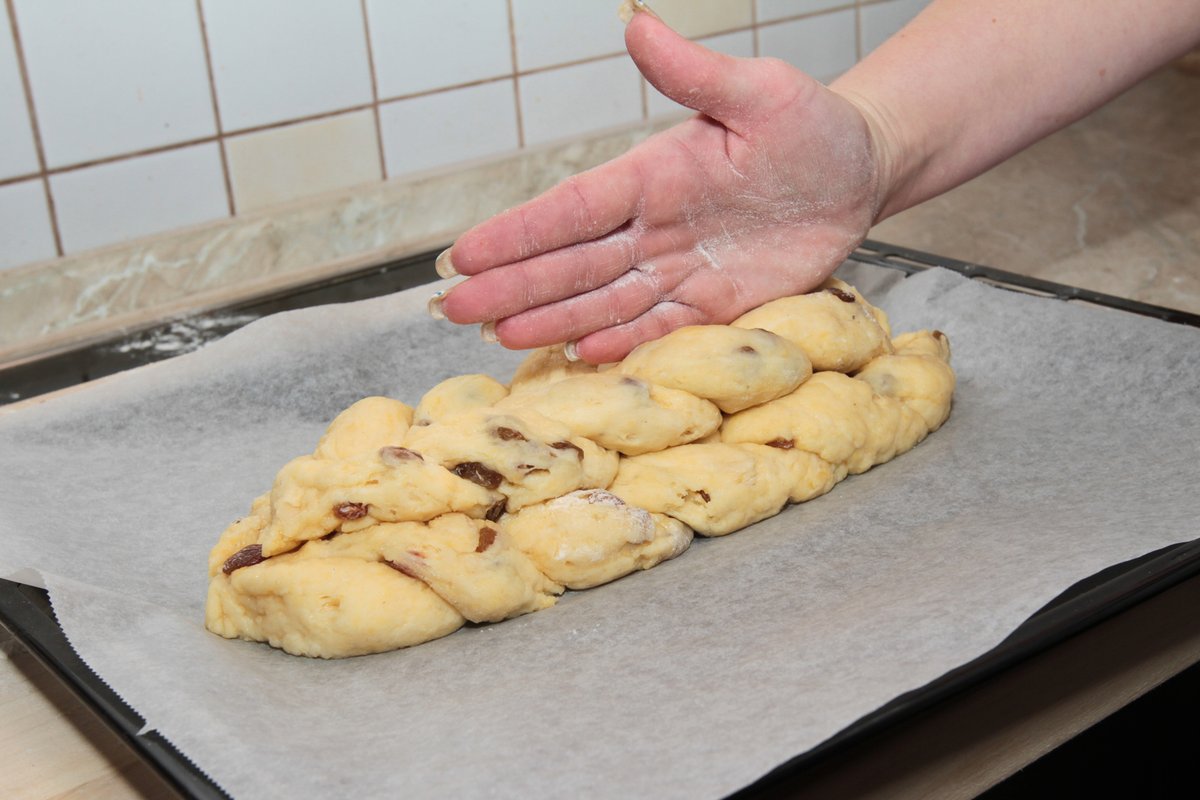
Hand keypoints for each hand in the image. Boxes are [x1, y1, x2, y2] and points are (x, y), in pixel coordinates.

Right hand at [438, 11, 884, 363]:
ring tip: (498, 337)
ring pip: (604, 301)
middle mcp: (654, 227)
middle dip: (514, 286)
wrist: (858, 174)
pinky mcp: (715, 305)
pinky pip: (661, 329)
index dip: (520, 232)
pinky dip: (623, 344)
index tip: (466, 252)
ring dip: (552, 321)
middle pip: (572, 263)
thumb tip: (636, 25)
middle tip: (454, 308)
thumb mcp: (757, 91)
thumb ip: (694, 73)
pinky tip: (580, 355)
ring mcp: (680, 270)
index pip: (573, 208)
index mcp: (653, 175)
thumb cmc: (808, 125)